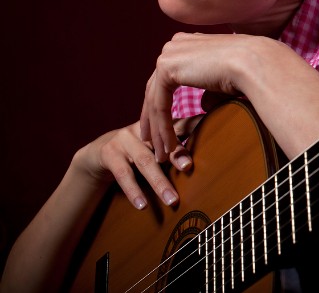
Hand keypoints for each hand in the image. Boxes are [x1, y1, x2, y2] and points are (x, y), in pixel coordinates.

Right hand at [75, 120, 194, 208]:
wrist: (97, 155)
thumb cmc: (136, 154)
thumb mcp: (155, 148)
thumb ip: (176, 151)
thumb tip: (205, 161)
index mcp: (157, 127)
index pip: (179, 126)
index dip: (194, 125)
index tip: (208, 127)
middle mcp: (143, 130)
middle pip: (162, 143)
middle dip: (176, 155)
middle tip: (189, 168)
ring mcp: (125, 140)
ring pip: (145, 162)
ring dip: (159, 182)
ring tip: (172, 200)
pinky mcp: (109, 153)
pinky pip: (124, 174)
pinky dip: (134, 191)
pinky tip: (142, 205)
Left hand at [139, 32, 248, 161]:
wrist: (254, 63)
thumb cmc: (249, 71)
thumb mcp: (224, 81)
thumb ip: (210, 90)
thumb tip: (202, 103)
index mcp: (189, 43)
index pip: (168, 78)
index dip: (163, 105)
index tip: (163, 128)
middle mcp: (176, 44)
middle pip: (156, 89)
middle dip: (153, 119)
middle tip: (152, 143)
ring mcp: (169, 54)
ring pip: (155, 99)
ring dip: (158, 130)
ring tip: (162, 154)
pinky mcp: (166, 67)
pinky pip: (159, 104)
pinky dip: (163, 128)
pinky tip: (169, 146)